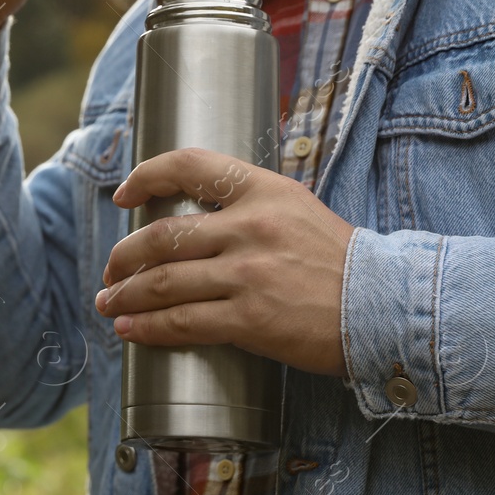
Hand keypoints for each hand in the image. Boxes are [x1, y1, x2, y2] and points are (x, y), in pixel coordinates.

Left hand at [92, 148, 356, 377]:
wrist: (385, 308)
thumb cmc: (338, 263)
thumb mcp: (296, 210)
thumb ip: (247, 207)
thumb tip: (192, 220)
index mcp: (263, 190)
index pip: (188, 165)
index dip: (145, 177)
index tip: (124, 197)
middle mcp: (251, 226)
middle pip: (160, 236)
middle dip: (122, 257)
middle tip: (110, 271)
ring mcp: (249, 274)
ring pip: (162, 282)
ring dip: (124, 295)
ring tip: (109, 303)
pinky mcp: (251, 319)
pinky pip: (182, 322)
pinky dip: (147, 327)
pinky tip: (131, 329)